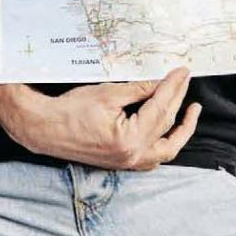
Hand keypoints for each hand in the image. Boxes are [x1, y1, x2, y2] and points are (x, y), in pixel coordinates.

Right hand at [0, 67, 200, 170]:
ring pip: (166, 150)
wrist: (44, 128)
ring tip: (190, 112)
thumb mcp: (108, 93)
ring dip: (180, 131)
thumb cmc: (71, 110)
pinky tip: (168, 132)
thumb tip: (161, 82)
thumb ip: (139, 90)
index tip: (182, 71)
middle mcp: (132, 156)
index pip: (160, 108)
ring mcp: (127, 163)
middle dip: (178, 101)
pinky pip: (152, 158)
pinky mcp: (121, 163)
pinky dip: (164, 145)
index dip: (173, 87)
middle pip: (166, 126)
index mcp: (130, 140)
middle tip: (185, 81)